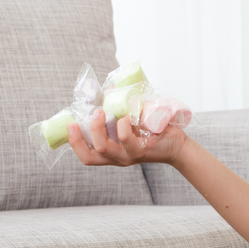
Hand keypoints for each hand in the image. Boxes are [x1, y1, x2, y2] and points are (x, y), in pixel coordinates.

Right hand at [67, 108, 187, 166]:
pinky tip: (127, 116)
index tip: (71, 124)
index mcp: (112, 154)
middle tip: (88, 115)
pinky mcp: (141, 150)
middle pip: (91, 156)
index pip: (87, 156)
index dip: (74, 143)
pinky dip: (123, 125)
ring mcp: (129, 156)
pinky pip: (125, 139)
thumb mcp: (131, 123)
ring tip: (102, 111)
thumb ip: (117, 111)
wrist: (177, 144)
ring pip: (104, 147)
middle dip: (81, 137)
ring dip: (99, 128)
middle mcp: (118, 158)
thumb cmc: (153, 131)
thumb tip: (107, 89)